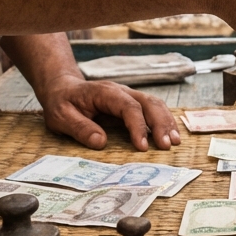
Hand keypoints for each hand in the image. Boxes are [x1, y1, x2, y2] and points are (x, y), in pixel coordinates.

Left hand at [35, 74, 181, 150]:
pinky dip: (164, 120)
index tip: (142, 147)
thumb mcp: (60, 117)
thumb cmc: (61, 103)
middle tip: (167, 146)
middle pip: (149, 103)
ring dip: (167, 122)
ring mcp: (129, 96)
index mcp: (105, 93)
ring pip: (155, 104)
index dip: (138, 126)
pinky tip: (171, 134)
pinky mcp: (132, 103)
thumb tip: (100, 142)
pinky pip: (153, 109)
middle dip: (161, 124)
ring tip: (175, 142)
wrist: (63, 88)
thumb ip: (79, 128)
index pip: (129, 107)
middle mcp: (121, 92)